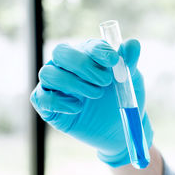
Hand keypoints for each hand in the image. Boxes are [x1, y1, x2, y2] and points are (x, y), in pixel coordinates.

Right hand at [30, 39, 152, 166]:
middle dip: (82, 64)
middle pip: (61, 52)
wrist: (117, 130)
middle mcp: (68, 66)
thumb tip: (133, 44)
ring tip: (96, 95)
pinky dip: (58, 101)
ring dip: (72, 83)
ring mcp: (55, 85)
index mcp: (88, 56)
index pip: (87, 45)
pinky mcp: (48, 106)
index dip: (99, 51)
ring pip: (48, 73)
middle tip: (105, 81)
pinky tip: (78, 107)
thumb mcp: (130, 82)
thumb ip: (129, 63)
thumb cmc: (121, 100)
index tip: (114, 61)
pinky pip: (41, 98)